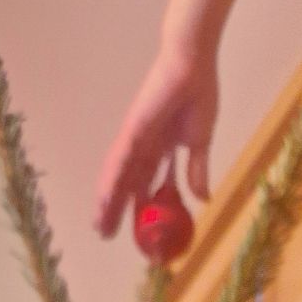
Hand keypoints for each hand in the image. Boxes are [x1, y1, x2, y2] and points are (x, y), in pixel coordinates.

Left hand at [95, 49, 217, 237]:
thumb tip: (203, 199)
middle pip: (126, 185)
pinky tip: (105, 200)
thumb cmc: (198, 97)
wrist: (195, 66)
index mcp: (159, 151)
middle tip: (105, 234)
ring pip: (117, 177)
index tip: (136, 232)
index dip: (139, 208)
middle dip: (116, 210)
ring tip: (99, 225)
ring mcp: (135, 140)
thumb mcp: (200, 144)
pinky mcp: (133, 130)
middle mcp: (142, 148)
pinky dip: (112, 180)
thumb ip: (198, 171)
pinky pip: (120, 160)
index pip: (145, 185)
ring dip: (107, 202)